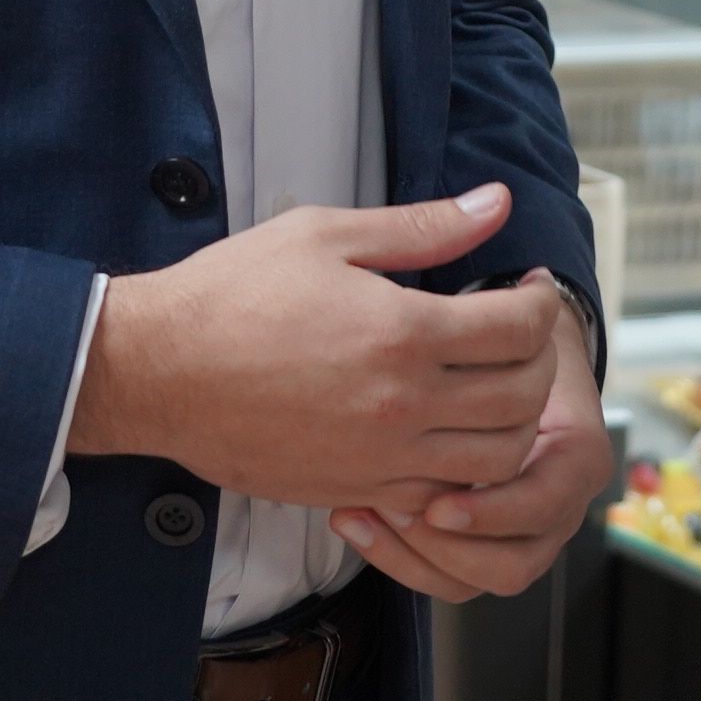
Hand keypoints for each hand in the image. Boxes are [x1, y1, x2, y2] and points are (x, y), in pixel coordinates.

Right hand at [70, 186, 562, 517]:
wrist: (160, 371)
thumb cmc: (234, 294)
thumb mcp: (327, 235)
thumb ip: (422, 227)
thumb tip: (494, 204)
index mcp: (402, 334)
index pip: (518, 330)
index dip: (538, 302)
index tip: (526, 287)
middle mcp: (403, 406)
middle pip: (522, 398)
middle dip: (540, 360)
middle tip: (521, 333)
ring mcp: (382, 459)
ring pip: (496, 460)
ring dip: (514, 421)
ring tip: (495, 384)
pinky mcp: (358, 491)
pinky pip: (444, 496)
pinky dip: (466, 469)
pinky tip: (448, 429)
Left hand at [330, 287, 605, 600]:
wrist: (525, 359)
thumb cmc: (515, 332)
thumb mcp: (517, 310)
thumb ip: (514, 301)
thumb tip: (506, 240)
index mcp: (578, 450)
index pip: (548, 502)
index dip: (496, 508)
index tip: (439, 501)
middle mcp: (557, 502)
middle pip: (512, 561)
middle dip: (448, 544)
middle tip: (393, 509)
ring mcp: (519, 528)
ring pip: (475, 579)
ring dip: (418, 555)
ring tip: (367, 510)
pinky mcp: (481, 540)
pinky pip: (449, 578)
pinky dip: (401, 559)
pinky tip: (354, 515)